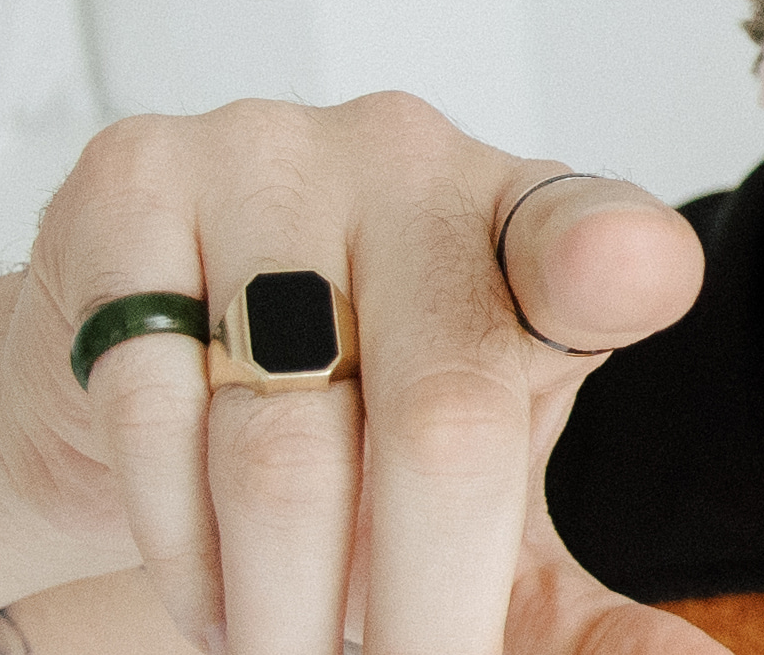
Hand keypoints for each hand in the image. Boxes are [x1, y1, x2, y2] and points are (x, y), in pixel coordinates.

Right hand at [0, 93, 722, 654]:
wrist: (128, 353)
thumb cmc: (347, 428)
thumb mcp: (481, 517)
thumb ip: (578, 616)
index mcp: (530, 229)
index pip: (590, 237)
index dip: (613, 257)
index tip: (635, 276)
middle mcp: (411, 164)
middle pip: (437, 421)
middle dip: (425, 611)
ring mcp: (264, 158)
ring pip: (279, 448)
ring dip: (284, 605)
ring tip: (289, 650)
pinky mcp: (132, 185)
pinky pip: (149, 408)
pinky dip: (181, 546)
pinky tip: (210, 594)